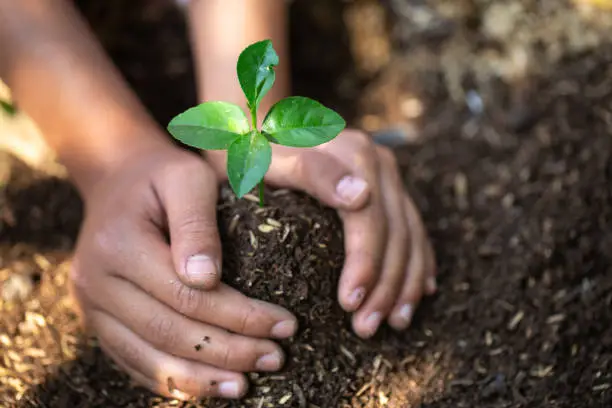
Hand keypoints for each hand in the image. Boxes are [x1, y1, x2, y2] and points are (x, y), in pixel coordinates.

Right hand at [69, 144, 297, 399]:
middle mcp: (96, 282)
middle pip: (170, 332)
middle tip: (276, 358)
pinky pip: (133, 361)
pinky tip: (208, 386)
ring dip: (202, 378)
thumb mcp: (186, 178)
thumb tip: (207, 279)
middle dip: (229, 351)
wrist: (117, 179)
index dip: (240, 317)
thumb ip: (196, 224)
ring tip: (246, 384)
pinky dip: (173, 381)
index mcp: (119, 244)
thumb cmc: (163, 175)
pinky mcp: (98, 321)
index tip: (285, 325)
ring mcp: (91, 307)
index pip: (188, 296)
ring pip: (150, 358)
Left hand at [208, 129, 436, 338]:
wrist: (261, 127)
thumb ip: (312, 173)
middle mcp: (379, 163)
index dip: (366, 265)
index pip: (369, 220)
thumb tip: (361, 197)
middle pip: (395, 232)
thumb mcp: (267, 158)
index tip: (350, 304)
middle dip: (385, 285)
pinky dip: (420, 263)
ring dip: (406, 283)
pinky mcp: (392, 189)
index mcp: (353, 155)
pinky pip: (416, 229)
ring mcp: (389, 176)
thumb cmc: (254, 151)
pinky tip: (420, 293)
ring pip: (411, 235)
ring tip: (395, 323)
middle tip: (367, 326)